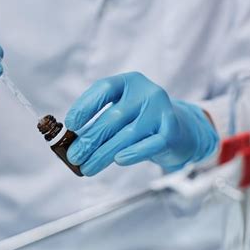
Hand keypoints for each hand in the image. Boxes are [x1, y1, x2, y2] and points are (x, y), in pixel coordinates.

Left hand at [65, 72, 217, 175]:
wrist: (179, 130)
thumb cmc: (140, 122)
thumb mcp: (120, 112)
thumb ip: (99, 121)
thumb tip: (73, 141)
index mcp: (129, 82)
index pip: (104, 88)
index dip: (85, 106)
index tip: (70, 125)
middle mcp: (147, 92)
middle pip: (113, 117)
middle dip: (90, 140)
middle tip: (73, 157)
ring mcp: (161, 111)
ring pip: (127, 135)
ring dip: (103, 154)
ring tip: (87, 167)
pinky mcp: (171, 131)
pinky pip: (149, 145)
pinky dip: (133, 153)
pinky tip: (118, 161)